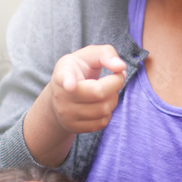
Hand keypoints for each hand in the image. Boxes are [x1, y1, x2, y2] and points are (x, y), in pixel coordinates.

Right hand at [24, 45, 126, 165]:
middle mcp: (61, 96)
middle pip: (99, 93)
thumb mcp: (88, 56)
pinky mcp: (73, 127)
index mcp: (63, 73)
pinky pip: (102, 123)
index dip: (68, 81)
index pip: (64, 78)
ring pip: (103, 109)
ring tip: (107, 90)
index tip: (70, 85)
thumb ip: (105, 54)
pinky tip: (101, 103)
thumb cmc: (78, 71)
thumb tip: (121, 67)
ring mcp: (66, 114)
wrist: (60, 96)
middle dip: (116, 83)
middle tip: (116, 77)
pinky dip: (108, 112)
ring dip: (113, 98)